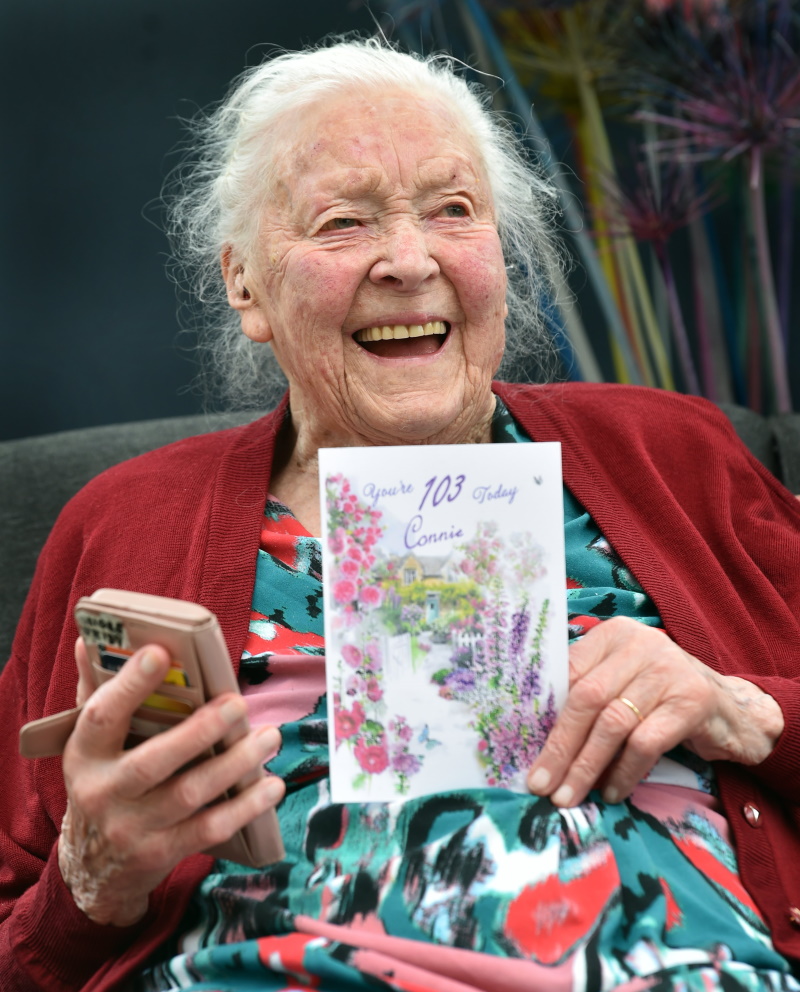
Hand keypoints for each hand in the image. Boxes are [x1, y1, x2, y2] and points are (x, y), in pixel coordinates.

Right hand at [59, 640, 283, 925]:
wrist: (91, 868)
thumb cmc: (103, 782)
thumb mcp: (89, 743)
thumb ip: (95, 692)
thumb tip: (85, 641)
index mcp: (84, 754)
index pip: (102, 715)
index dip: (130, 684)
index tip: (161, 651)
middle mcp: (103, 792)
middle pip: (154, 760)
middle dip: (202, 730)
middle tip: (240, 703)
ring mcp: (131, 828)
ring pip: (190, 793)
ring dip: (236, 763)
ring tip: (269, 737)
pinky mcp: (160, 854)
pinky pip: (210, 829)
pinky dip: (245, 807)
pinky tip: (271, 785)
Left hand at [527, 617, 783, 807]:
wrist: (730, 709)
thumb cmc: (659, 697)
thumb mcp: (622, 681)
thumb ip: (586, 692)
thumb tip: (533, 733)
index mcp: (613, 635)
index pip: (568, 673)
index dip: (543, 712)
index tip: (522, 746)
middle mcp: (640, 644)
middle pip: (586, 698)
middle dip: (559, 746)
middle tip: (540, 783)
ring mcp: (668, 671)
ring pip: (613, 723)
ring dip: (586, 766)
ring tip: (568, 796)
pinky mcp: (691, 701)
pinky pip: (645, 743)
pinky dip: (623, 772)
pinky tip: (611, 791)